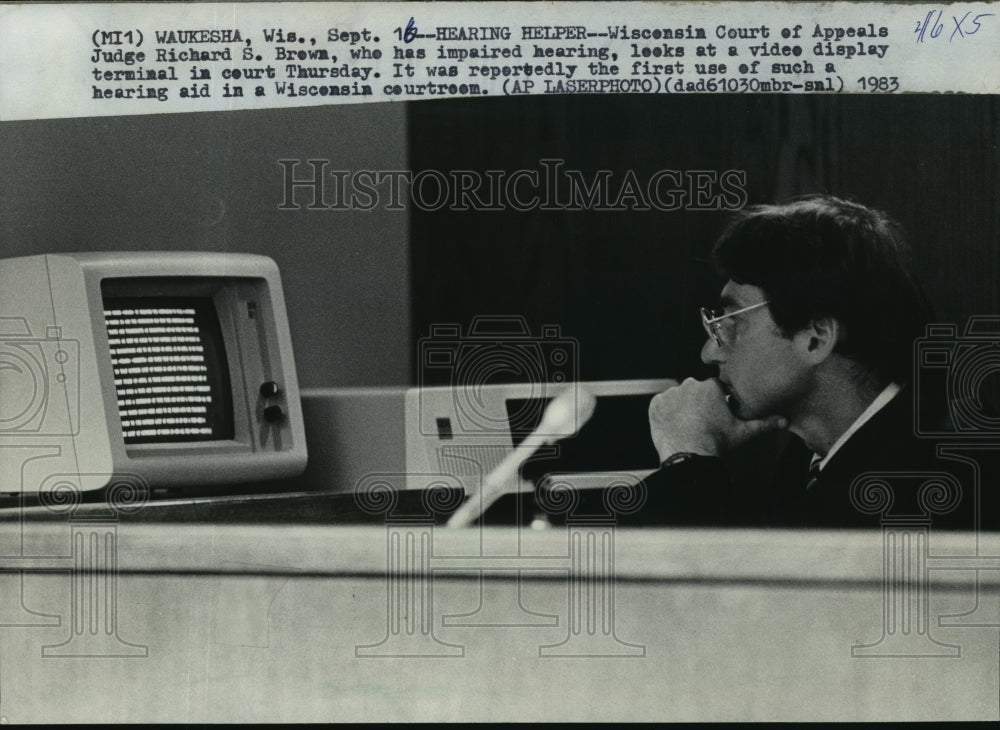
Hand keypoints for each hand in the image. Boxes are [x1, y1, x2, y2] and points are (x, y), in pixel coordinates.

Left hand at [648, 378, 786, 460]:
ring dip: (681, 408)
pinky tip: (674, 426)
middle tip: (702, 423)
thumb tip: (783, 421)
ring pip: (677, 397)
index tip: (715, 416)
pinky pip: (661, 405)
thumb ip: (763, 423)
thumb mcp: (742, 431)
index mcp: (711, 386)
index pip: (714, 389)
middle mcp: (689, 385)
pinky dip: (665, 413)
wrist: (688, 454)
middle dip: (698, 404)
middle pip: (695, 391)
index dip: (716, 403)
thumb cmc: (715, 442)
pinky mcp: (656, 404)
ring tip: (687, 426)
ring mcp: (671, 393)